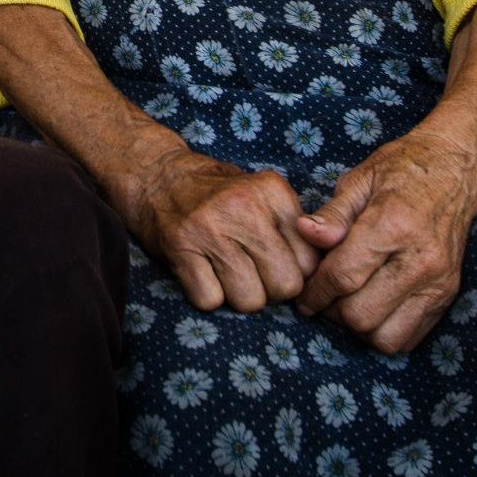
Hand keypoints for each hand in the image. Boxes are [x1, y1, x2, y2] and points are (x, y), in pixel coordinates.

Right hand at [116, 147, 319, 312]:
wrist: (156, 175)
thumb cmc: (218, 194)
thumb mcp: (262, 194)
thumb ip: (294, 227)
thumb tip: (320, 276)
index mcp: (272, 191)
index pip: (310, 261)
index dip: (295, 271)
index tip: (275, 263)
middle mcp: (244, 207)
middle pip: (285, 286)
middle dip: (271, 290)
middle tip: (251, 272)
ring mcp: (210, 229)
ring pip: (250, 301)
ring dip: (238, 296)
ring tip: (225, 271)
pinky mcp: (180, 249)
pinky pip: (210, 301)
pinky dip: (208, 296)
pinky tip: (203, 272)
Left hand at [294, 128, 476, 352]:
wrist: (456, 170)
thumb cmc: (402, 169)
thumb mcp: (360, 179)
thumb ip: (332, 214)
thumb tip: (303, 233)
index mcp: (393, 225)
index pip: (343, 276)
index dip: (314, 292)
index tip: (303, 297)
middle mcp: (421, 260)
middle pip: (361, 314)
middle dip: (332, 312)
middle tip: (323, 297)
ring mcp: (439, 282)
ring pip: (385, 337)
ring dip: (358, 327)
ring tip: (348, 303)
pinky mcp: (448, 295)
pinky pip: (410, 338)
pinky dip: (384, 331)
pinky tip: (373, 306)